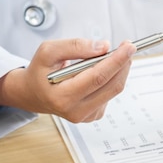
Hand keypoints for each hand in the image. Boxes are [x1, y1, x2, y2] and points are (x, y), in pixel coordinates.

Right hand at [0, 38, 135, 121]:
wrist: (33, 94)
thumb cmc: (40, 71)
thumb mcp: (48, 51)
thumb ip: (75, 46)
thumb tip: (103, 47)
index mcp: (62, 97)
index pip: (97, 78)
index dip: (116, 61)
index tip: (128, 47)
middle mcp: (75, 111)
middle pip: (111, 86)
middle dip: (123, 64)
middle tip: (128, 46)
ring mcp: (86, 116)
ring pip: (114, 90)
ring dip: (120, 70)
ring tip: (116, 55)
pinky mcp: (93, 115)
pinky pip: (110, 94)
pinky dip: (112, 79)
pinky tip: (103, 71)